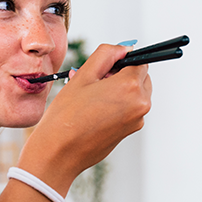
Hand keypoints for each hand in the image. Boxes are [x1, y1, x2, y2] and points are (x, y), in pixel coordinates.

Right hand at [18, 42, 151, 193]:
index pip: (140, 61)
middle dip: (123, 75)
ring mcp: (137, 121)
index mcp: (131, 86)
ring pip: (135, 94)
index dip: (121, 61)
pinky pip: (129, 110)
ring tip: (90, 96)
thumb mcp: (84, 75)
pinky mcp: (130, 132)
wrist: (59, 153)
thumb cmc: (66, 114)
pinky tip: (93, 110)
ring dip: (119, 90)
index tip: (105, 68)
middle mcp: (140, 104)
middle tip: (95, 82)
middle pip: (141, 77)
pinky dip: (117, 105)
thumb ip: (107, 54)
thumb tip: (125, 48)